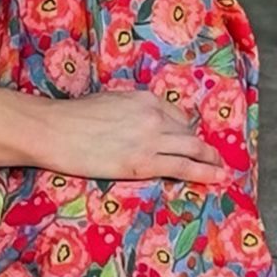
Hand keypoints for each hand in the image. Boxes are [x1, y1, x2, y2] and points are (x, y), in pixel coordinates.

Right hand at [35, 84, 234, 187]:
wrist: (55, 130)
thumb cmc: (72, 116)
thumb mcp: (109, 102)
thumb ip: (129, 112)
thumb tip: (134, 126)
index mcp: (144, 99)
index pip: (175, 115)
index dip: (184, 129)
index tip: (188, 139)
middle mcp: (153, 116)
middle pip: (187, 133)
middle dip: (201, 146)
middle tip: (213, 156)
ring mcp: (151, 139)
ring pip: (192, 149)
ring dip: (210, 159)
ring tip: (220, 168)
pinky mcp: (144, 163)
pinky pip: (182, 167)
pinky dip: (203, 172)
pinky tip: (216, 177)